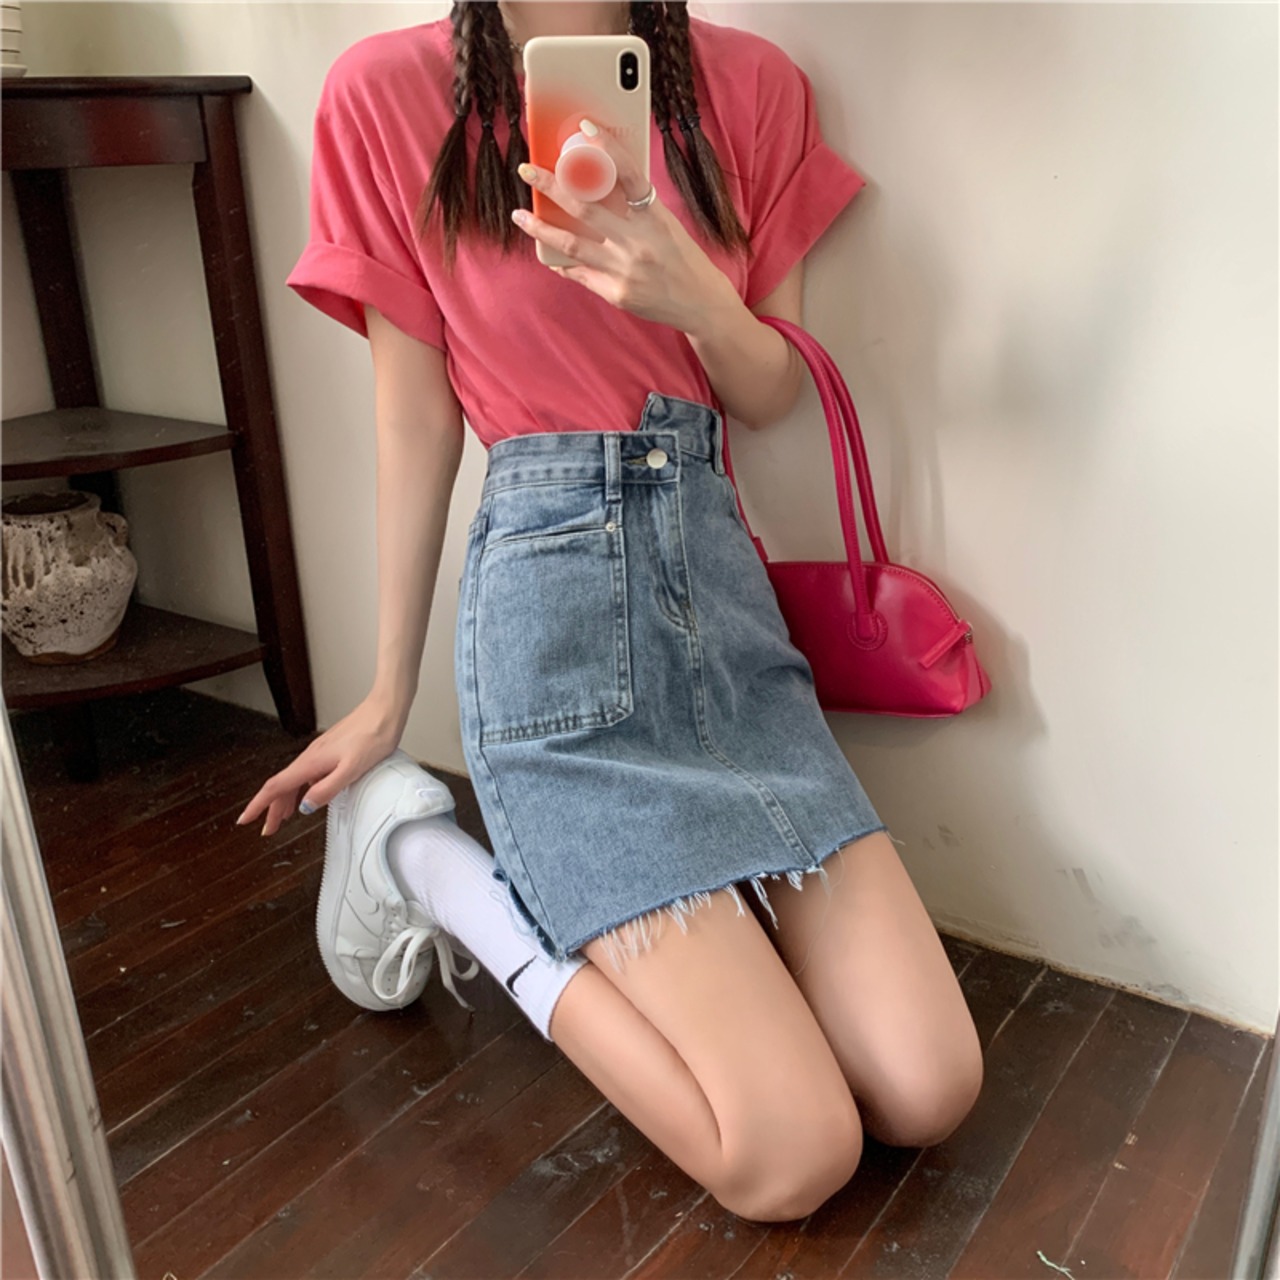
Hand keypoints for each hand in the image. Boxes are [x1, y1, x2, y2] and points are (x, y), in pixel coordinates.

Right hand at [235, 695, 406, 835]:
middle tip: (267, 830)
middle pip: (282, 786)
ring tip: (283, 818)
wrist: (385, 710)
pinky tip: (307, 796)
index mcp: (311, 762)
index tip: (244, 819)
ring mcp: (320, 753)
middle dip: (271, 809)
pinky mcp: (330, 751)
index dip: (258, 805)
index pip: (276, 786)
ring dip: (286, 800)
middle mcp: (311, 757)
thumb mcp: (352, 769)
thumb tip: (305, 807)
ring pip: (295, 780)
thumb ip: (328, 789)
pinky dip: (301, 789)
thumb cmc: (373, 736)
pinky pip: (307, 775)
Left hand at [512, 118, 739, 336]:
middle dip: (551, 186)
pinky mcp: (616, 292)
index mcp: (655, 217)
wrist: (701, 303)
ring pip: (571, 243)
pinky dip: (561, 262)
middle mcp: (639, 241)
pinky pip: (579, 273)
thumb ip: (637, 209)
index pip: (630, 174)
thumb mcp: (666, 225)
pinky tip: (547, 252)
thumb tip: (600, 185)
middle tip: (528, 171)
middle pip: (585, 208)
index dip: (608, 149)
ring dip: (541, 227)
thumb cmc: (683, 259)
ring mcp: (625, 269)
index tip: (585, 128)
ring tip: (521, 215)